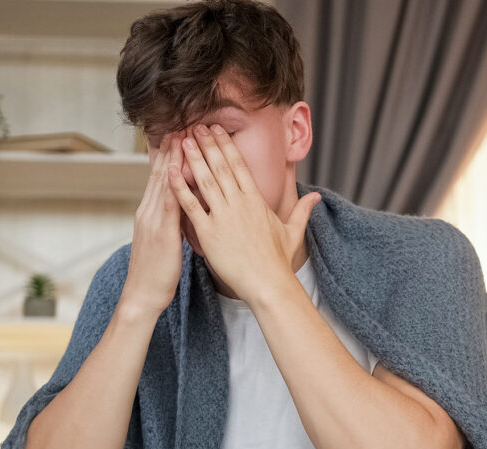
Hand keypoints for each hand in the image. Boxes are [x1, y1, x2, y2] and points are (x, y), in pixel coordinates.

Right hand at [122, 130, 186, 316]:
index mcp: (151, 213)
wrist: (143, 295)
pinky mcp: (159, 231)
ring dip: (172, 158)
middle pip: (159, 173)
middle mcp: (148, 211)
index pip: (160, 178)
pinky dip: (173, 183)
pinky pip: (168, 202)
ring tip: (183, 135)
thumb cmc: (157, 273)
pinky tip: (180, 169)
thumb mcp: (165, 241)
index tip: (179, 136)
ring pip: (162, 182)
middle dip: (171, 149)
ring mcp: (152, 220)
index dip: (169, 156)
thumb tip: (184, 209)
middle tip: (181, 124)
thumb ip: (172, 222)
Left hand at [167, 123, 321, 304]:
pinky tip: (170, 172)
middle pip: (221, 167)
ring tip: (183, 140)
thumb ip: (302, 211)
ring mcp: (223, 217)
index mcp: (257, 201)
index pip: (239, 166)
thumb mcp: (293, 231)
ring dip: (193, 158)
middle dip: (207, 144)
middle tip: (196, 126)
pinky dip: (179, 188)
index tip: (217, 131)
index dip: (226, 146)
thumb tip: (316, 197)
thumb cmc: (278, 262)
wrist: (268, 284)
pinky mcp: (209, 233)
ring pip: (205, 181)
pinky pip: (190, 206)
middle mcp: (240, 204)